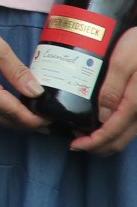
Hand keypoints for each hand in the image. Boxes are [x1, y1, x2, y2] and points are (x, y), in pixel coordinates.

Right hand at [0, 9, 46, 132]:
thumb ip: (19, 72)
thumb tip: (38, 93)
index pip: (13, 112)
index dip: (35, 119)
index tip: (53, 118)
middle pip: (5, 121)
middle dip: (29, 124)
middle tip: (51, 121)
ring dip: (18, 121)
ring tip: (39, 117)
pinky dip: (6, 114)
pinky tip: (19, 109)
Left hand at [74, 26, 136, 153]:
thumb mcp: (123, 61)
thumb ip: (112, 88)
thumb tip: (102, 118)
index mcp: (136, 103)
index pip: (113, 132)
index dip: (93, 143)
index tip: (75, 145)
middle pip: (120, 140)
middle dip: (97, 146)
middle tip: (75, 141)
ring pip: (126, 134)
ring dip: (106, 139)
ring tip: (83, 133)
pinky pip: (130, 124)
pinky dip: (115, 130)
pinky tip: (100, 122)